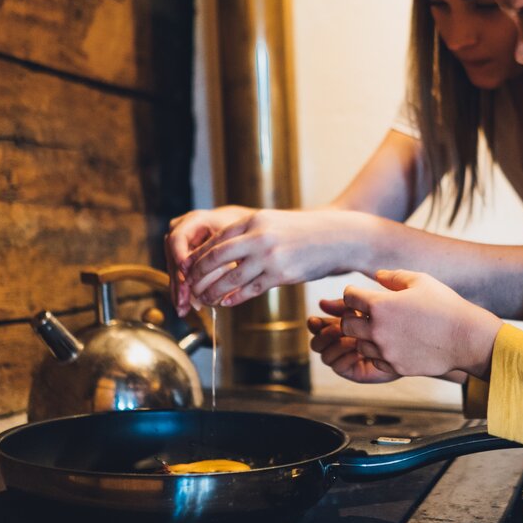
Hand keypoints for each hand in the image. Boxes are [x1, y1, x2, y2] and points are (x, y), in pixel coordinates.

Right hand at [165, 205, 253, 315]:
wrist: (238, 228)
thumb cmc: (239, 231)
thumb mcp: (234, 238)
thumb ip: (223, 251)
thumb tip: (220, 271)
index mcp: (193, 221)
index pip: (177, 239)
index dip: (179, 257)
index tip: (186, 274)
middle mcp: (181, 231)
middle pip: (173, 258)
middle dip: (179, 282)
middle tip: (184, 300)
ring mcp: (177, 245)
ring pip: (173, 270)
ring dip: (179, 290)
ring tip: (183, 308)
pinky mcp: (179, 258)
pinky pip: (178, 276)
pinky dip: (182, 291)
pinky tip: (184, 307)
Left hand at [179, 208, 364, 309]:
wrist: (336, 237)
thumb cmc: (302, 231)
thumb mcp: (271, 223)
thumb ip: (247, 233)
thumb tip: (221, 250)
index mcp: (253, 220)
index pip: (215, 239)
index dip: (197, 255)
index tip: (185, 267)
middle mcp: (258, 236)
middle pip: (215, 258)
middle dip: (197, 274)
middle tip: (187, 285)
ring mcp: (269, 256)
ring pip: (230, 278)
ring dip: (212, 291)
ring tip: (203, 299)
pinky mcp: (281, 274)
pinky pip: (250, 289)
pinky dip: (234, 297)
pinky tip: (225, 302)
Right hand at [308, 301, 399, 383]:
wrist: (419, 338)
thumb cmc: (399, 317)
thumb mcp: (371, 305)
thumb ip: (347, 305)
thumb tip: (321, 303)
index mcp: (342, 324)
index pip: (318, 325)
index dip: (315, 322)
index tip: (320, 316)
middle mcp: (341, 343)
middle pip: (316, 341)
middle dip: (323, 333)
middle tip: (338, 327)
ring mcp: (347, 358)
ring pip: (324, 354)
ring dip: (335, 344)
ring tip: (352, 338)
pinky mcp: (355, 371)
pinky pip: (337, 367)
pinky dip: (343, 357)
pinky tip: (358, 350)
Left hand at [338, 270, 502, 379]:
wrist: (466, 338)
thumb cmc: (445, 305)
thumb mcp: (421, 280)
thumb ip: (394, 276)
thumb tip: (377, 275)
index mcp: (381, 305)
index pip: (348, 296)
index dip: (353, 293)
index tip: (361, 295)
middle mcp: (377, 329)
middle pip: (345, 324)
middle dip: (352, 316)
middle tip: (364, 313)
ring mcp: (385, 351)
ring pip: (358, 344)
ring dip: (364, 336)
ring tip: (380, 329)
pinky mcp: (394, 366)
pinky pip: (374, 360)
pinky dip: (377, 352)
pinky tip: (390, 344)